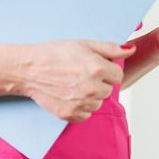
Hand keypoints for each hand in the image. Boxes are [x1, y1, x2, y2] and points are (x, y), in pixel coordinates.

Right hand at [20, 40, 134, 121]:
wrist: (28, 69)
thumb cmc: (54, 54)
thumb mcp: (84, 44)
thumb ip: (111, 49)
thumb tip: (131, 50)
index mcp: (98, 68)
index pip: (118, 75)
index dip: (107, 70)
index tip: (94, 67)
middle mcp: (92, 88)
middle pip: (108, 89)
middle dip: (98, 82)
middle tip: (80, 74)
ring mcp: (81, 103)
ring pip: (98, 103)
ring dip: (90, 96)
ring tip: (73, 84)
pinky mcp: (70, 114)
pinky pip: (86, 114)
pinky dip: (80, 107)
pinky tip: (69, 95)